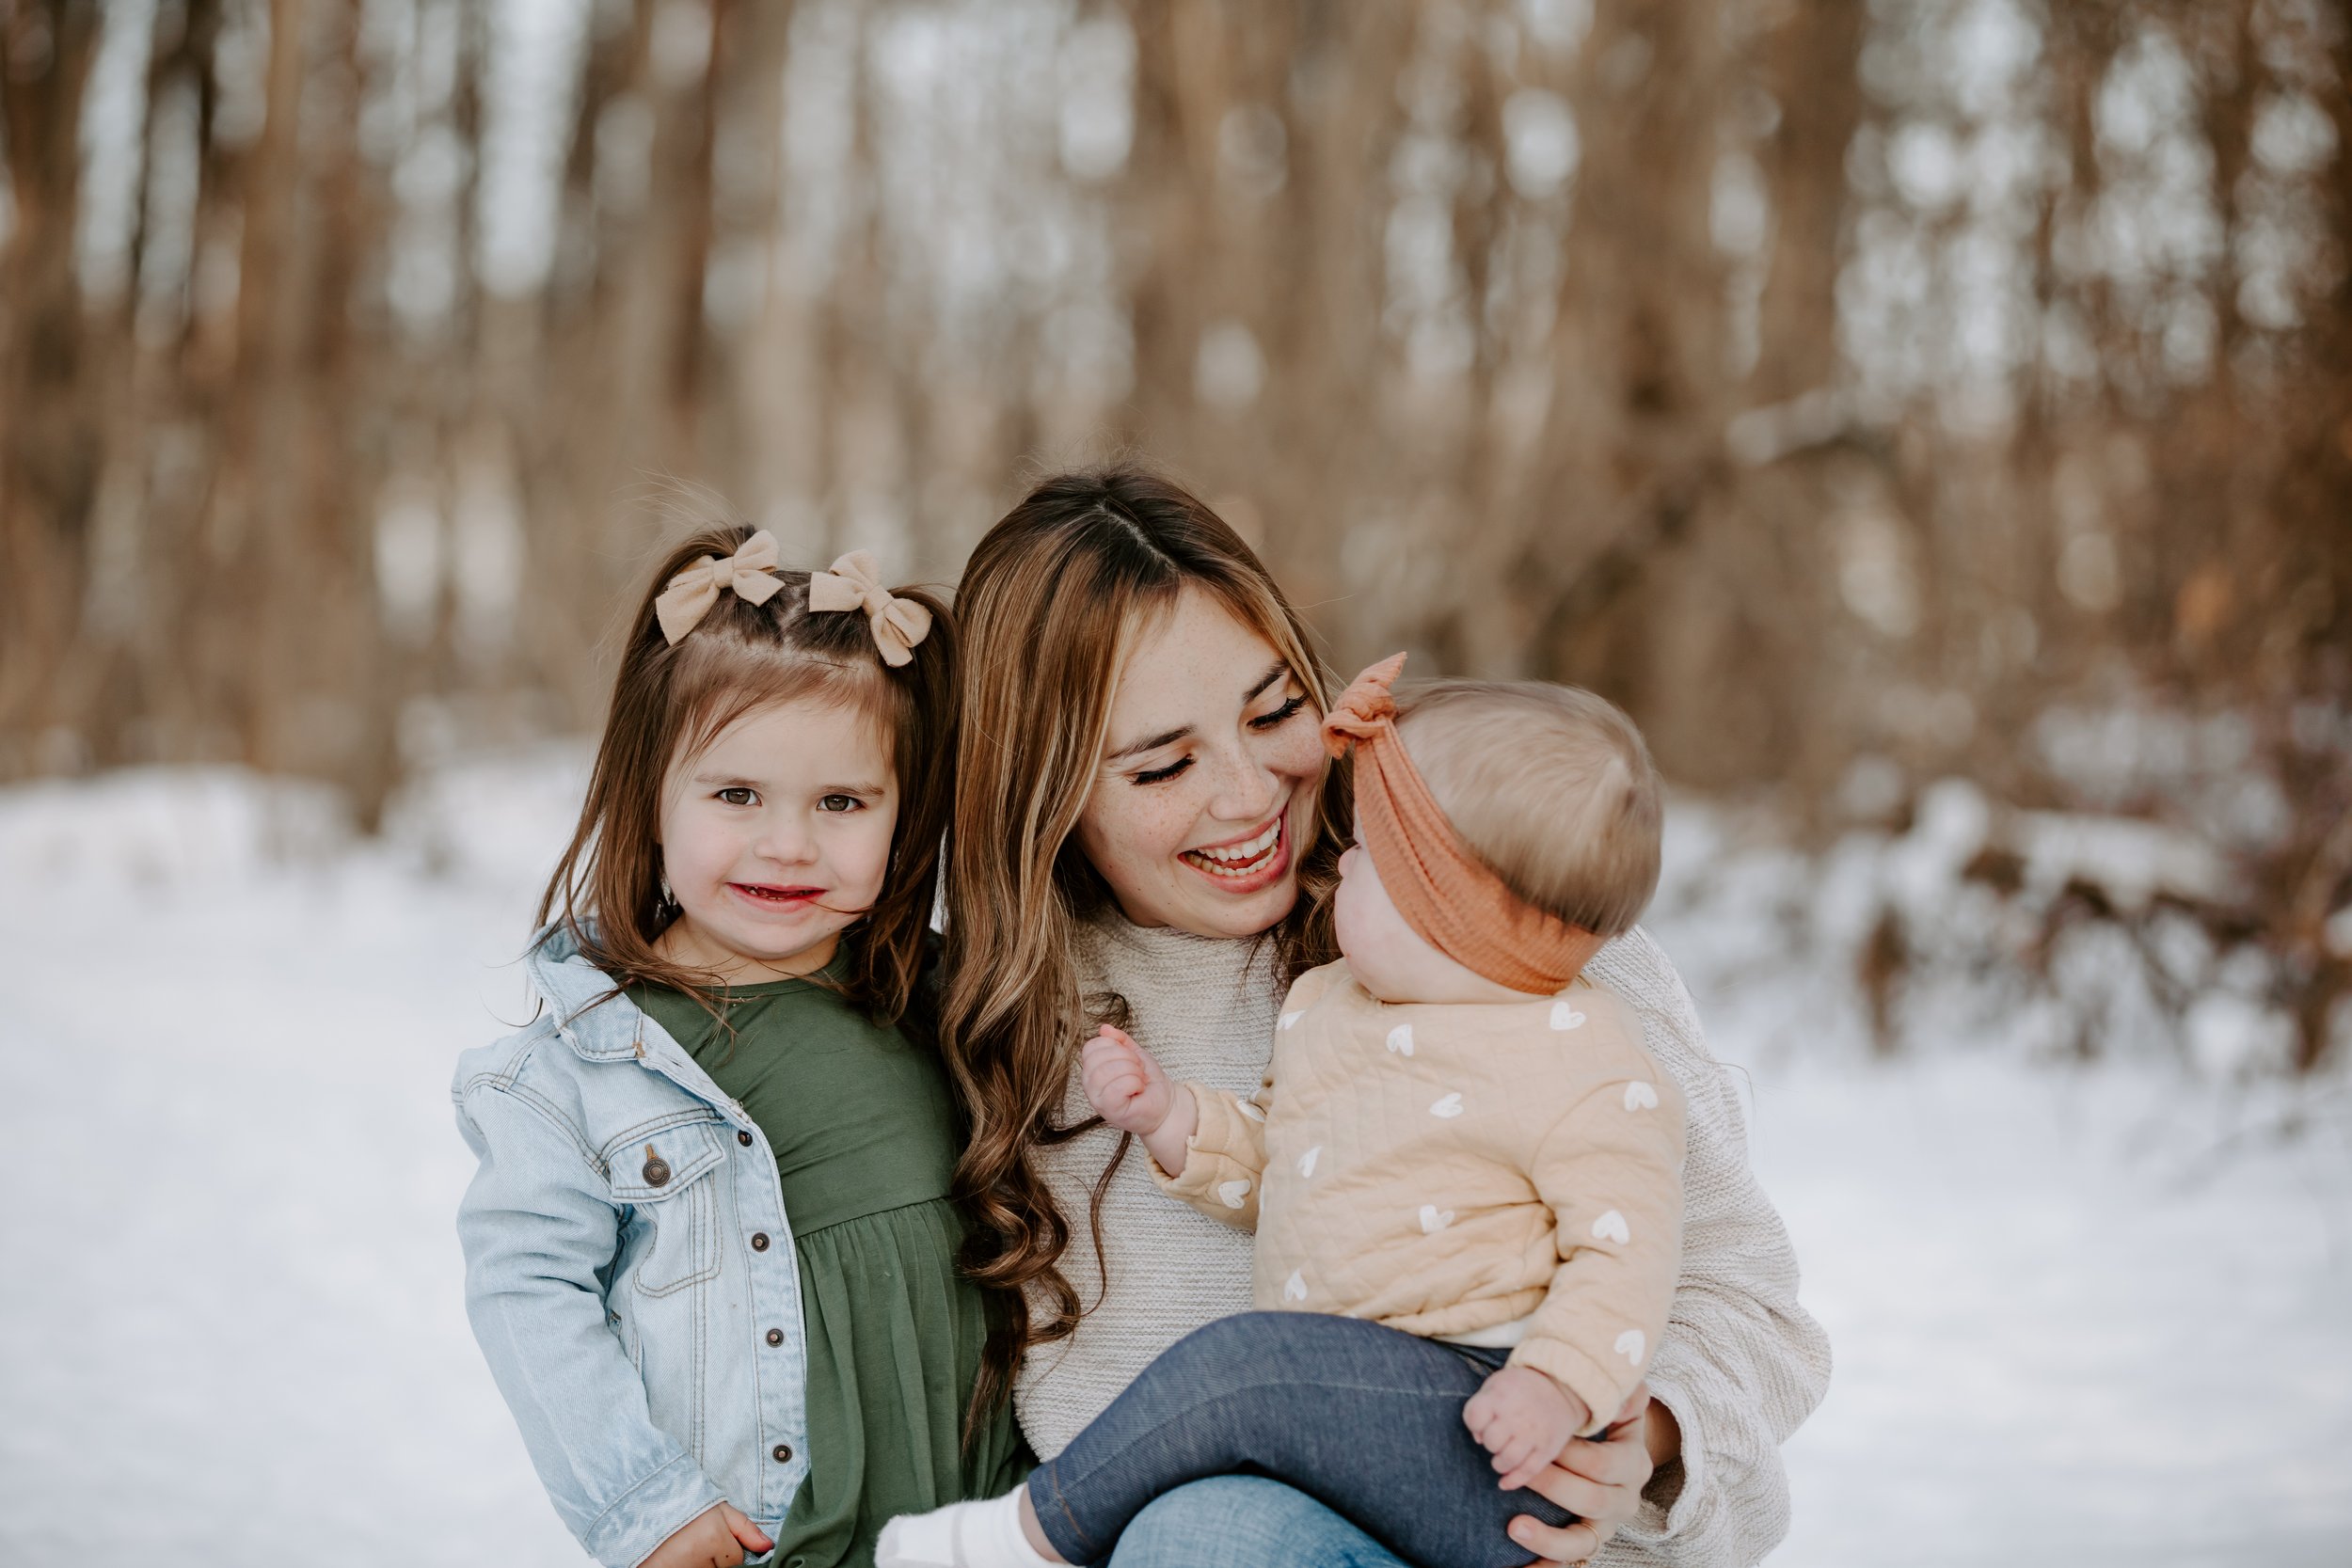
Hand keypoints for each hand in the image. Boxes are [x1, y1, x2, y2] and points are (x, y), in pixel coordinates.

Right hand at [641, 1501, 771, 1567]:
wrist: (644, 1509)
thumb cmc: (685, 1508)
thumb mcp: (718, 1509)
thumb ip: (745, 1528)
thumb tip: (768, 1546)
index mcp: (712, 1537)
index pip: (736, 1558)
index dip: (727, 1547)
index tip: (711, 1535)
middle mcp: (697, 1558)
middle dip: (713, 1558)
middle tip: (696, 1541)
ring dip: (699, 1564)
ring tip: (686, 1549)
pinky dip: (686, 1567)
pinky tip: (677, 1559)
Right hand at [1081, 1025, 1175, 1138]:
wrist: (1164, 1105)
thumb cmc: (1147, 1082)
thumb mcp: (1134, 1054)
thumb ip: (1120, 1040)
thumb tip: (1104, 1028)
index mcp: (1092, 1069)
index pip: (1090, 1047)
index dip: (1114, 1046)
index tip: (1131, 1056)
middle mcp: (1089, 1085)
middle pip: (1098, 1057)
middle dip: (1126, 1057)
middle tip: (1138, 1069)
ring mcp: (1097, 1099)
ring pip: (1106, 1071)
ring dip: (1131, 1071)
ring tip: (1139, 1079)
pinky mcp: (1109, 1110)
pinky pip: (1115, 1088)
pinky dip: (1133, 1083)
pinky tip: (1138, 1088)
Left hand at [1464, 1365, 1590, 1491]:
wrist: (1560, 1388)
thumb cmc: (1519, 1388)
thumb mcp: (1496, 1384)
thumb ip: (1480, 1407)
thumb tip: (1477, 1438)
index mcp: (1501, 1396)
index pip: (1475, 1418)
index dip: (1474, 1424)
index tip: (1481, 1423)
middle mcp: (1517, 1415)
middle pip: (1491, 1441)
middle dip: (1489, 1443)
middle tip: (1496, 1439)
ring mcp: (1534, 1433)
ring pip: (1508, 1459)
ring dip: (1499, 1464)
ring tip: (1500, 1459)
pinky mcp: (1547, 1448)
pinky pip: (1528, 1471)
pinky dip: (1513, 1481)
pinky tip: (1504, 1483)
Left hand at [1507, 1383, 1658, 1566]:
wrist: (1617, 1462)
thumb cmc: (1608, 1428)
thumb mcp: (1621, 1409)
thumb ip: (1624, 1397)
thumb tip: (1631, 1391)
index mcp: (1633, 1466)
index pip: (1601, 1464)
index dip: (1568, 1454)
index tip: (1537, 1439)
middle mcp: (1624, 1502)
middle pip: (1589, 1500)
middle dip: (1551, 1485)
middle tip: (1518, 1473)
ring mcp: (1605, 1528)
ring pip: (1582, 1542)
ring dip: (1547, 1537)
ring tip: (1514, 1527)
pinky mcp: (1587, 1545)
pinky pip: (1569, 1563)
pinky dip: (1544, 1567)